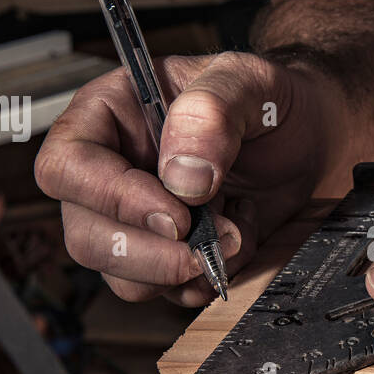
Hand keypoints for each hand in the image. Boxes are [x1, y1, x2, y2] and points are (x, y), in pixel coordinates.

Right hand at [36, 52, 326, 305]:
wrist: (307, 139)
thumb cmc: (266, 101)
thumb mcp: (247, 81)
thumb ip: (210, 113)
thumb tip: (181, 177)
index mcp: (107, 116)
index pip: (66, 166)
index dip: (112, 198)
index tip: (175, 215)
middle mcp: (109, 171)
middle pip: (85, 236)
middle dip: (149, 255)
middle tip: (205, 247)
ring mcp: (133, 219)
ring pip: (120, 275)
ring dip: (181, 272)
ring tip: (235, 235)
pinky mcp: (165, 254)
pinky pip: (164, 291)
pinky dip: (203, 283)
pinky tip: (238, 245)